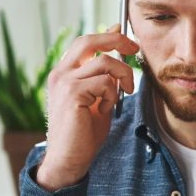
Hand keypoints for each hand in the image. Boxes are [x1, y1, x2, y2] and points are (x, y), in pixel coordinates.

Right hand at [35, 24, 138, 191]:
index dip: (108, 35)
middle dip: (117, 40)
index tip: (127, 39)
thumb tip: (118, 56)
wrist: (69, 159)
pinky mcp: (72, 93)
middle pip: (89, 40)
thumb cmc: (83, 132)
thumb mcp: (97, 98)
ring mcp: (64, 82)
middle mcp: (61, 73)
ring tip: (120, 96)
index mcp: (64, 73)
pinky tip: (105, 110)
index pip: (85, 42)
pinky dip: (112, 95)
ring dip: (122, 77)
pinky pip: (105, 82)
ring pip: (105, 62)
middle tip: (134, 49)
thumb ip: (104, 76)